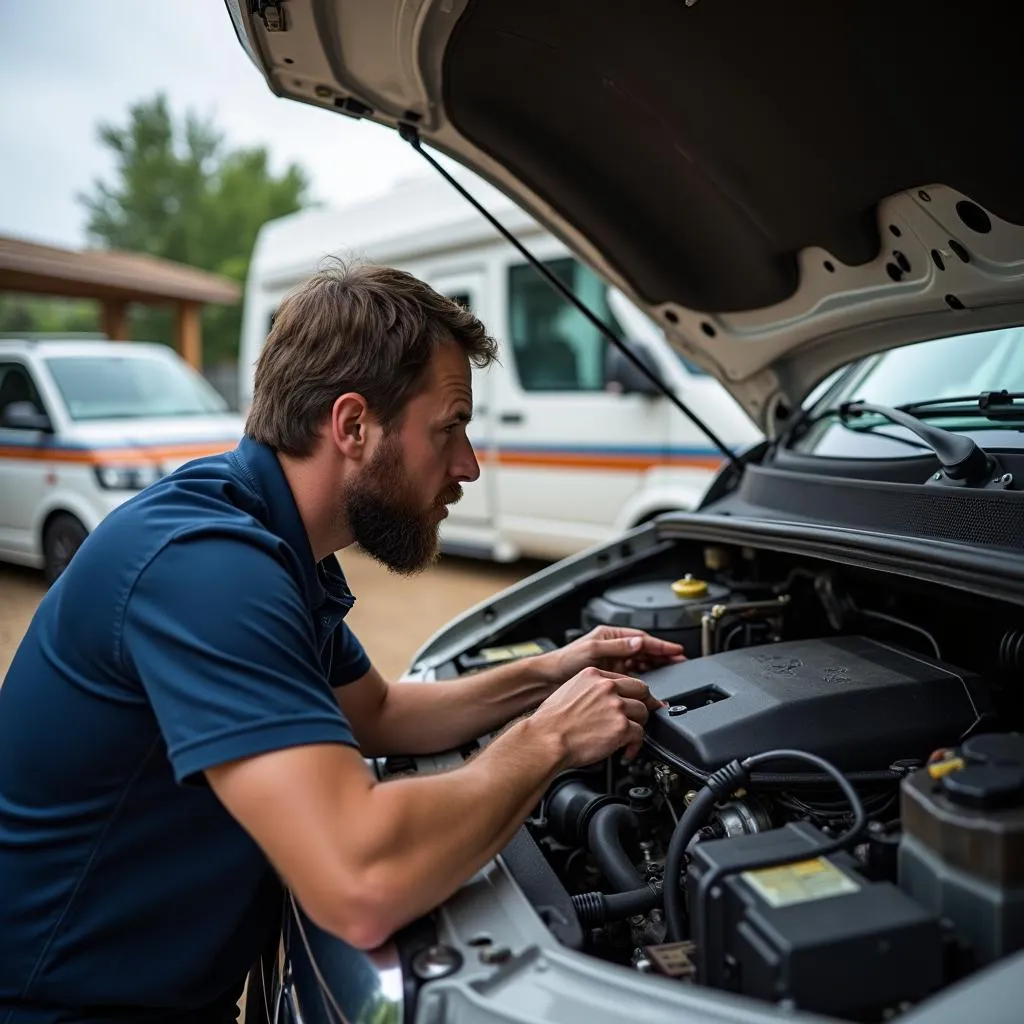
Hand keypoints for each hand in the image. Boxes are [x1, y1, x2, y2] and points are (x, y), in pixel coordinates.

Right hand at [531, 666, 663, 765]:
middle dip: (644, 705)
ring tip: (629, 738)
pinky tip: (626, 751)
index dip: (633, 693)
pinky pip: (640, 734)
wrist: (545, 739)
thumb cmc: (549, 721)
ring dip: (638, 726)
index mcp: (593, 675)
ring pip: (643, 712)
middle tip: (641, 717)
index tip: (637, 700)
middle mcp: (607, 687)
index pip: (625, 679)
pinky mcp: (621, 726)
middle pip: (641, 691)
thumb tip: (600, 700)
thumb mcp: (568, 691)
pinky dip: (635, 746)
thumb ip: (589, 690)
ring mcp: (616, 706)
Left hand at [538, 625, 685, 688]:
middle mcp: (613, 647)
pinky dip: (644, 678)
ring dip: (656, 667)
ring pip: (641, 663)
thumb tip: (638, 643)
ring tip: (672, 672)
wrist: (548, 680)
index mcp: (610, 636)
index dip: (660, 645)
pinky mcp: (610, 676)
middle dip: (663, 655)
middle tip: (681, 662)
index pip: (642, 639)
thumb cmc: (563, 661)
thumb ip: (616, 647)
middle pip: (645, 650)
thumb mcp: (591, 651)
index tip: (676, 650)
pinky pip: (632, 676)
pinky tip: (652, 684)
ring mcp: (613, 662)